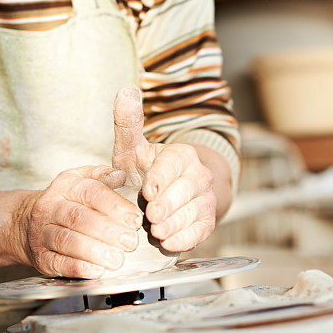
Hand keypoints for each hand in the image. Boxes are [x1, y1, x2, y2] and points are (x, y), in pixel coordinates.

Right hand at [16, 165, 142, 278]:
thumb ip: (101, 176)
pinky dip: (79, 267)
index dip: (114, 206)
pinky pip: (58, 263)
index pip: (91, 192)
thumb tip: (121, 175)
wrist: (23, 223)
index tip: (134, 219)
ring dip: (95, 251)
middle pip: (79, 218)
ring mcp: (43, 233)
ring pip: (67, 241)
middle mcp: (51, 207)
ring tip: (116, 259)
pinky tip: (97, 270)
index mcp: (65, 186)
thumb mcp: (78, 180)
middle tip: (129, 241)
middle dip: (108, 231)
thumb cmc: (62, 201)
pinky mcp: (41, 256)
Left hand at [112, 85, 216, 250]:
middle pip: (187, 190)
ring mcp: (205, 198)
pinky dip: (185, 238)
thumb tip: (125, 90)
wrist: (160, 199)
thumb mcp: (131, 148)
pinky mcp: (208, 222)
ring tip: (156, 230)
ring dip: (175, 223)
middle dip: (167, 204)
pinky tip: (168, 242)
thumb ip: (127, 123)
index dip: (160, 179)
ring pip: (195, 211)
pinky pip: (202, 231)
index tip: (147, 191)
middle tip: (149, 216)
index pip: (174, 164)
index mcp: (181, 154)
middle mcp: (198, 174)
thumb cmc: (142, 171)